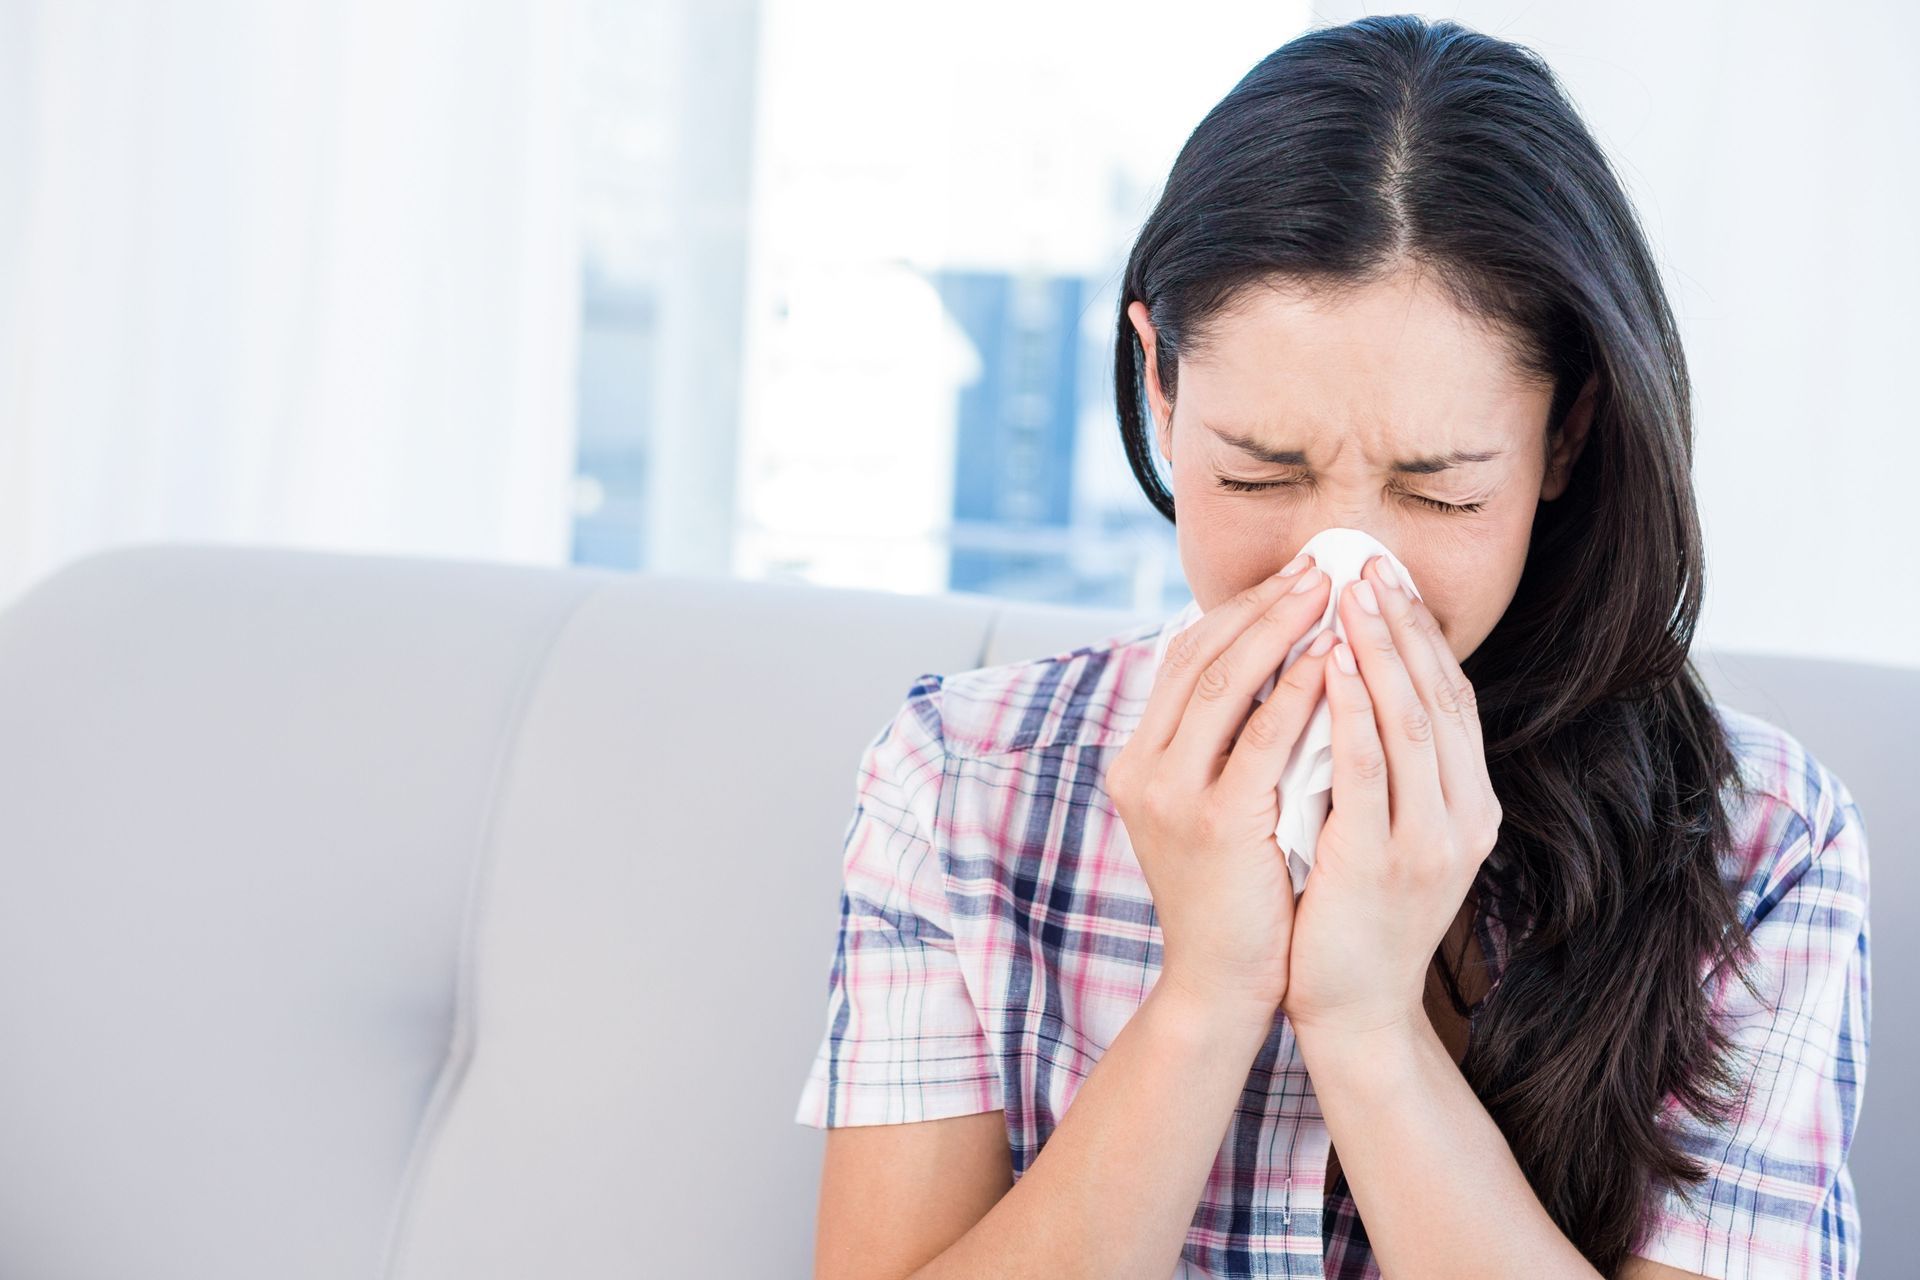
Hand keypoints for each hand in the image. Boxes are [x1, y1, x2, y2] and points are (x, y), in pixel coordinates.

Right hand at [1107, 553, 1338, 1033]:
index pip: (1184, 656)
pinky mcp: (1214, 822)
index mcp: (1139, 759)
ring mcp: (1171, 794)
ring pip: (1224, 683)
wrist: (1218, 986)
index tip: (1294, 575)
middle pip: (1199, 654)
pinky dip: (1295, 691)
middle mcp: (1142, 767)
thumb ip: (1227, 747)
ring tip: (1330, 589)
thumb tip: (1279, 670)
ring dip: (1281, 627)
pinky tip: (1332, 659)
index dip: (1239, 609)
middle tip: (1319, 562)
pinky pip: (1260, 738)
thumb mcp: (1214, 807)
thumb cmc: (1234, 896)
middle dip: (1262, 602)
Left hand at [1279, 554, 1503, 1042]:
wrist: (1355, 1012)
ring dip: (1379, 649)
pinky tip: (1329, 666)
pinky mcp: (1382, 864)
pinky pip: (1367, 772)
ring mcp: (1429, 842)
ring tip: (1349, 591)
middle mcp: (1464, 817)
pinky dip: (1351, 712)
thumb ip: (1383, 771)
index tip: (1385, 576)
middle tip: (1367, 560)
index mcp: (1468, 805)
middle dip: (1401, 623)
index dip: (1420, 633)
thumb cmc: (1352, 917)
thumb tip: (1351, 686)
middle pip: (1439, 695)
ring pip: (1411, 722)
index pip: (1450, 696)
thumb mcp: (1383, 831)